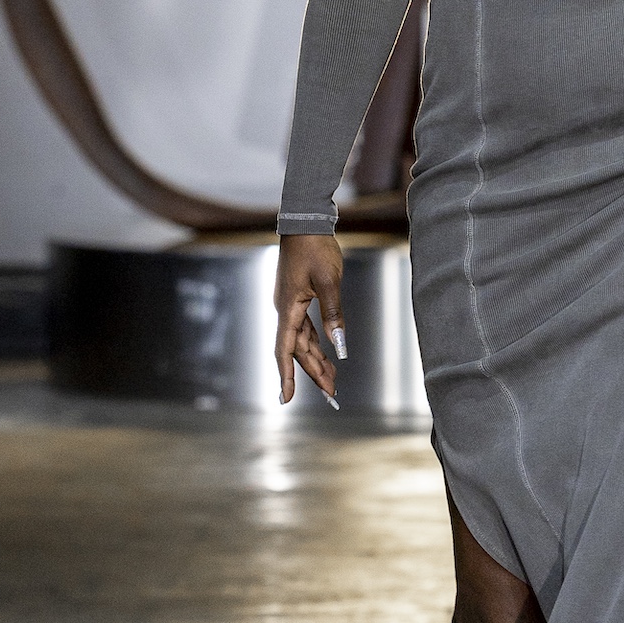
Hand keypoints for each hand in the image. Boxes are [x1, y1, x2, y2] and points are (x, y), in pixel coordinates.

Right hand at [275, 234, 346, 405]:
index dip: (285, 376)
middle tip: (331, 394)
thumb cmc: (315, 248)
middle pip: (297, 350)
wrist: (305, 223)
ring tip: (332, 380)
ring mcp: (290, 305)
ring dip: (316, 360)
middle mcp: (285, 310)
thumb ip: (333, 314)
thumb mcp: (329, 281)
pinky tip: (327, 353)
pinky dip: (316, 343)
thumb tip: (339, 345)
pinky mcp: (297, 299)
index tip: (286, 399)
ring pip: (302, 341)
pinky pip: (306, 328)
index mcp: (288, 308)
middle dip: (313, 373)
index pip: (285, 350)